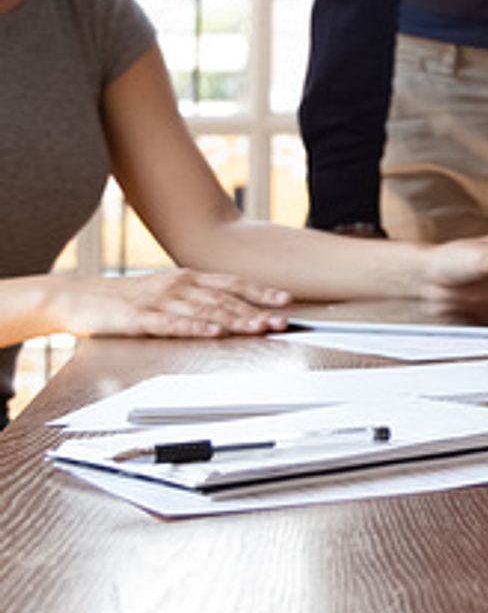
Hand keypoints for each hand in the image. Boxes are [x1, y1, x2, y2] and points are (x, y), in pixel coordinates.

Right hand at [56, 269, 291, 339]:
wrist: (77, 297)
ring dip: (235, 320)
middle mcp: (178, 285)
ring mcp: (159, 300)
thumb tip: (230, 311)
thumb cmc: (125, 299)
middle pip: (225, 298)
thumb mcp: (166, 293)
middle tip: (282, 321)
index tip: (286, 301)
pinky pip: (172, 324)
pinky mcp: (139, 318)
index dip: (260, 292)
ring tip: (259, 328)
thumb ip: (195, 300)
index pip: (232, 284)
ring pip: (205, 311)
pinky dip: (196, 328)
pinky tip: (214, 333)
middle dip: (256, 310)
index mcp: (187, 278)